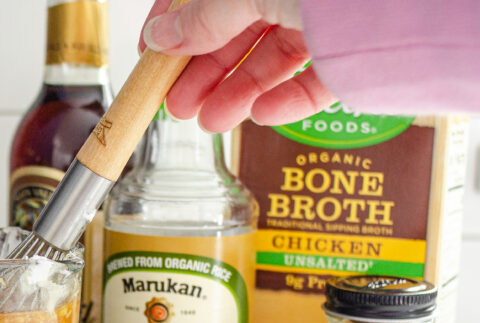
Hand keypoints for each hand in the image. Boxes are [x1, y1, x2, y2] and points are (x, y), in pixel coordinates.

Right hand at [141, 0, 336, 131]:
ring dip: (237, 91)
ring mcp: (327, 15)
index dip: (175, 23)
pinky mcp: (355, 51)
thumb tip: (161, 36)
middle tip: (177, 103)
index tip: (153, 55)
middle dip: (203, 70)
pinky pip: (315, 78)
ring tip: (211, 122)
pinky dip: (286, 100)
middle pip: (238, 28)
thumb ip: (202, 17)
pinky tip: (262, 115)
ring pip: (274, 56)